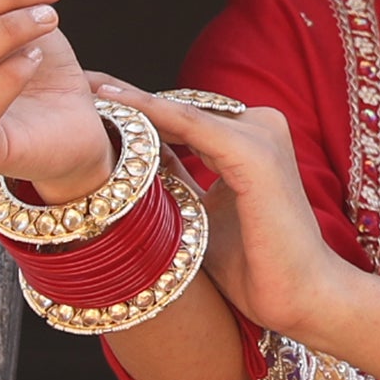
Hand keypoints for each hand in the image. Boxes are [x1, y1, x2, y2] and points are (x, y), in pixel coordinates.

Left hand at [92, 80, 343, 344]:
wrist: (303, 298)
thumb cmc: (257, 267)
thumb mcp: (200, 214)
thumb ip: (176, 180)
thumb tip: (132, 160)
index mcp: (251, 139)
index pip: (184, 117)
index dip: (136, 108)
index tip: (90, 98)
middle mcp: (261, 126)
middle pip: (179, 107)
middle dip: (125, 97)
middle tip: (76, 81)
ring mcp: (261, 133)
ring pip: (178, 111)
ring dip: (128, 101)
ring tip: (82, 88)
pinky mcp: (254, 150)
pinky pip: (189, 125)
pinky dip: (147, 113)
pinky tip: (110, 103)